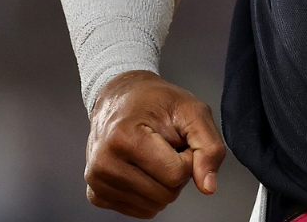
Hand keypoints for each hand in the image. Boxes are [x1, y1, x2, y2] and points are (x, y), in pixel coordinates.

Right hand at [83, 70, 226, 216]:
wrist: (120, 97)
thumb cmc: (154, 102)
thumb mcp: (192, 111)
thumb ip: (209, 147)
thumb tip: (208, 186)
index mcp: (124, 138)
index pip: (176, 174)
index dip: (188, 158)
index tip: (179, 140)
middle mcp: (104, 163)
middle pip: (165, 194)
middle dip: (176, 173)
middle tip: (166, 148)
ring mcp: (97, 181)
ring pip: (154, 206)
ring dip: (163, 184)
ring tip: (154, 157)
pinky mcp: (96, 194)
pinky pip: (140, 210)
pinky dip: (149, 193)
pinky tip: (141, 168)